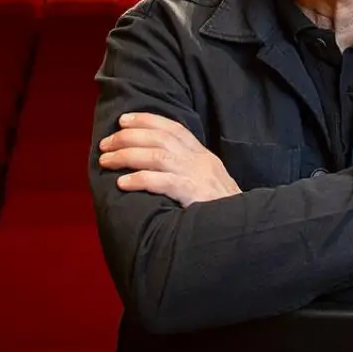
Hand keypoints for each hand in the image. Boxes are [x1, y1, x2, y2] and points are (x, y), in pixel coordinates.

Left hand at [97, 113, 241, 206]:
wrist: (247, 231)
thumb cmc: (222, 211)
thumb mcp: (210, 183)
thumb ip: (188, 171)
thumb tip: (154, 165)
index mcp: (204, 157)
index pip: (174, 128)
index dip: (147, 120)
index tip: (123, 120)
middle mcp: (201, 162)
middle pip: (160, 138)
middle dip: (128, 137)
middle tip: (105, 144)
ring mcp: (199, 178)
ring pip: (157, 156)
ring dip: (127, 156)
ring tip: (106, 161)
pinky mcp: (196, 196)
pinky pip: (163, 182)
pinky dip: (140, 180)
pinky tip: (122, 183)